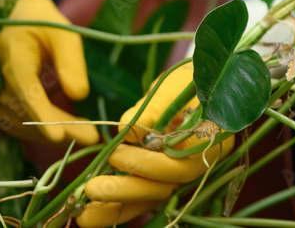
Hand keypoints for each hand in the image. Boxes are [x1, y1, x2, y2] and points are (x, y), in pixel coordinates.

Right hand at [0, 0, 97, 145]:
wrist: (13, 17)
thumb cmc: (42, 22)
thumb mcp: (63, 33)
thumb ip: (71, 62)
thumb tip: (79, 95)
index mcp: (12, 53)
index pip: (24, 87)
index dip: (40, 113)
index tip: (58, 134)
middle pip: (24, 110)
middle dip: (58, 127)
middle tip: (92, 138)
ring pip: (18, 121)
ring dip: (50, 133)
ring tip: (84, 135)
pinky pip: (14, 122)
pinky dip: (38, 131)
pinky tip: (64, 132)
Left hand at [76, 64, 234, 227]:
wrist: (202, 82)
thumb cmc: (191, 79)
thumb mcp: (174, 86)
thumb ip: (154, 108)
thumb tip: (126, 130)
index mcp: (210, 141)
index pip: (180, 165)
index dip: (147, 165)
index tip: (117, 153)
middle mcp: (198, 164)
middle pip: (164, 188)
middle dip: (127, 191)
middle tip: (92, 189)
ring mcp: (180, 173)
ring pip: (151, 197)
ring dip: (118, 208)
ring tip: (84, 216)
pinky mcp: (164, 176)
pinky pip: (143, 197)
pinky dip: (119, 207)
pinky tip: (93, 214)